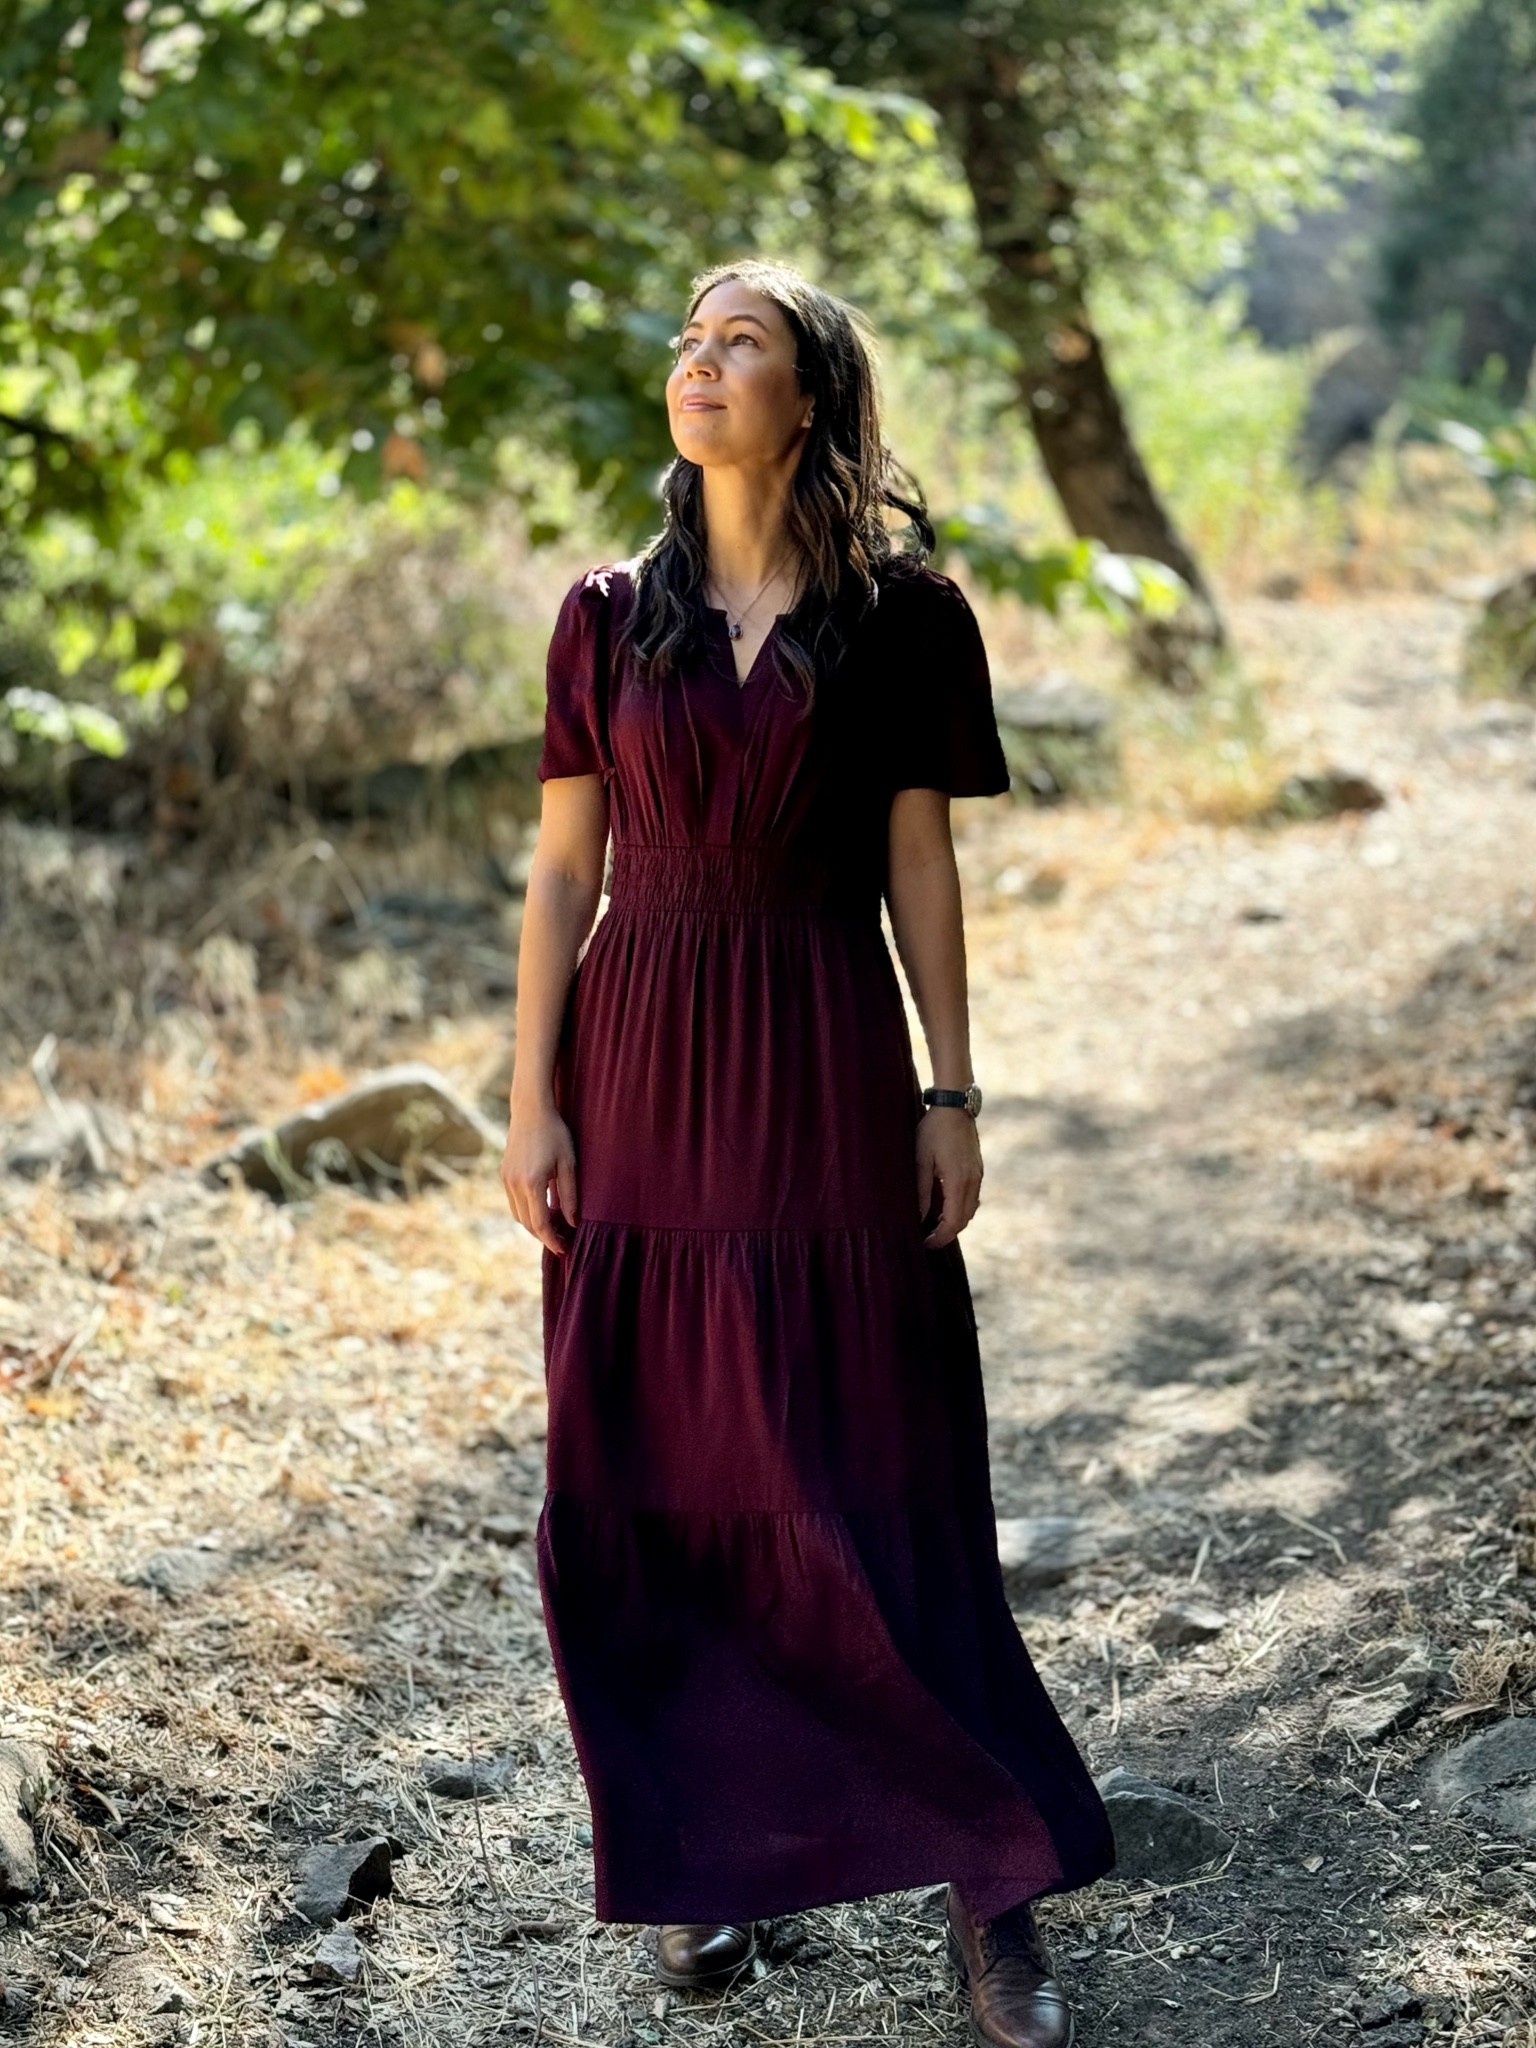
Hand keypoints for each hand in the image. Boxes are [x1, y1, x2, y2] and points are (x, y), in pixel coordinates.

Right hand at [501, 1103, 578, 1254]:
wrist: (530, 1111)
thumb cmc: (555, 1134)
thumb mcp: (568, 1164)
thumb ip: (570, 1195)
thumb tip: (572, 1223)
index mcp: (532, 1183)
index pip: (540, 1223)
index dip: (552, 1240)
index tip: (565, 1249)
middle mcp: (515, 1184)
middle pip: (527, 1223)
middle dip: (544, 1237)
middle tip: (563, 1242)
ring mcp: (506, 1180)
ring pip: (518, 1215)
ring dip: (535, 1226)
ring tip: (555, 1228)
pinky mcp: (504, 1175)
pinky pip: (514, 1203)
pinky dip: (527, 1212)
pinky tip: (543, 1210)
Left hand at [916, 1107, 981, 1248]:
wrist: (955, 1106)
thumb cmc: (934, 1130)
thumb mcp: (921, 1160)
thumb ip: (922, 1190)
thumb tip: (919, 1217)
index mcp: (959, 1181)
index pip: (953, 1222)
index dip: (940, 1237)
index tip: (925, 1243)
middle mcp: (973, 1181)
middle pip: (964, 1220)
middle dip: (947, 1234)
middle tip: (927, 1239)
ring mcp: (977, 1175)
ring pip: (970, 1210)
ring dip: (954, 1222)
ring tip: (933, 1226)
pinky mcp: (977, 1170)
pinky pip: (971, 1198)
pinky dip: (960, 1209)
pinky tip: (944, 1208)